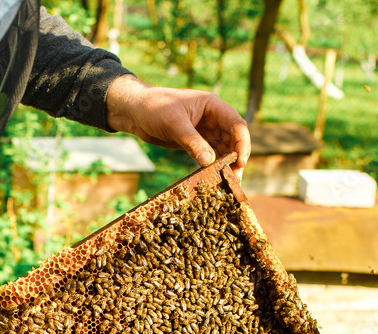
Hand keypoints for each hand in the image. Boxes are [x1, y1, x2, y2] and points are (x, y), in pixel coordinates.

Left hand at [106, 75, 250, 178]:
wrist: (135, 112)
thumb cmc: (154, 108)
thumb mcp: (174, 124)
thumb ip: (192, 142)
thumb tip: (210, 162)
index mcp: (213, 106)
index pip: (236, 124)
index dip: (242, 143)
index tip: (240, 162)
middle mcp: (213, 118)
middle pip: (233, 140)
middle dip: (236, 159)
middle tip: (236, 180)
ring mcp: (205, 132)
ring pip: (223, 150)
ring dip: (226, 166)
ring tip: (227, 184)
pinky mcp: (196, 143)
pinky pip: (210, 156)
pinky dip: (213, 167)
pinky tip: (214, 180)